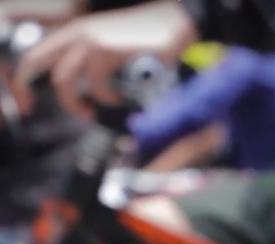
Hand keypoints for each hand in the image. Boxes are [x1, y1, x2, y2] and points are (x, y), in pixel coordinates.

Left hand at [12, 0, 197, 118]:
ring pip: (63, 81)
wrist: (173, 25)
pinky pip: (95, 86)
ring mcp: (89, 42)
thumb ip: (92, 60)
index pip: (35, 55)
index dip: (24, 80)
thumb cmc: (147, 39)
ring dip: (76, 103)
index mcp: (74, 32)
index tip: (29, 102)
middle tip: (40, 108)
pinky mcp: (106, 52)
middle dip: (31, 90)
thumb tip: (81, 88)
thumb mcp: (110, 45)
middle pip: (36, 63)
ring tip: (93, 110)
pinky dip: (107, 98)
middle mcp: (76, 34)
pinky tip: (119, 97)